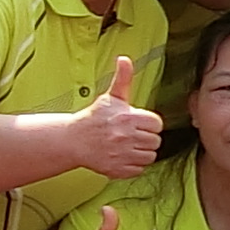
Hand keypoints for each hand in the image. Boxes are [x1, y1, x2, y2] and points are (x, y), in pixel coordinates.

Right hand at [68, 57, 161, 178]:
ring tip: (128, 146)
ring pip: (149, 157)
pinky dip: (132, 166)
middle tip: (132, 136)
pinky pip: (138, 170)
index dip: (149, 124)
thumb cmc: (95, 118)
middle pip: (155, 142)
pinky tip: (122, 157)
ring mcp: (121, 154)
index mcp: (127, 118)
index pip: (157, 124)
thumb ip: (123, 78)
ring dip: (141, 153)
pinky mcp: (116, 169)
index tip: (138, 124)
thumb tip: (124, 59)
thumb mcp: (111, 97)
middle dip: (146, 139)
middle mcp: (125, 136)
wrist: (72, 140)